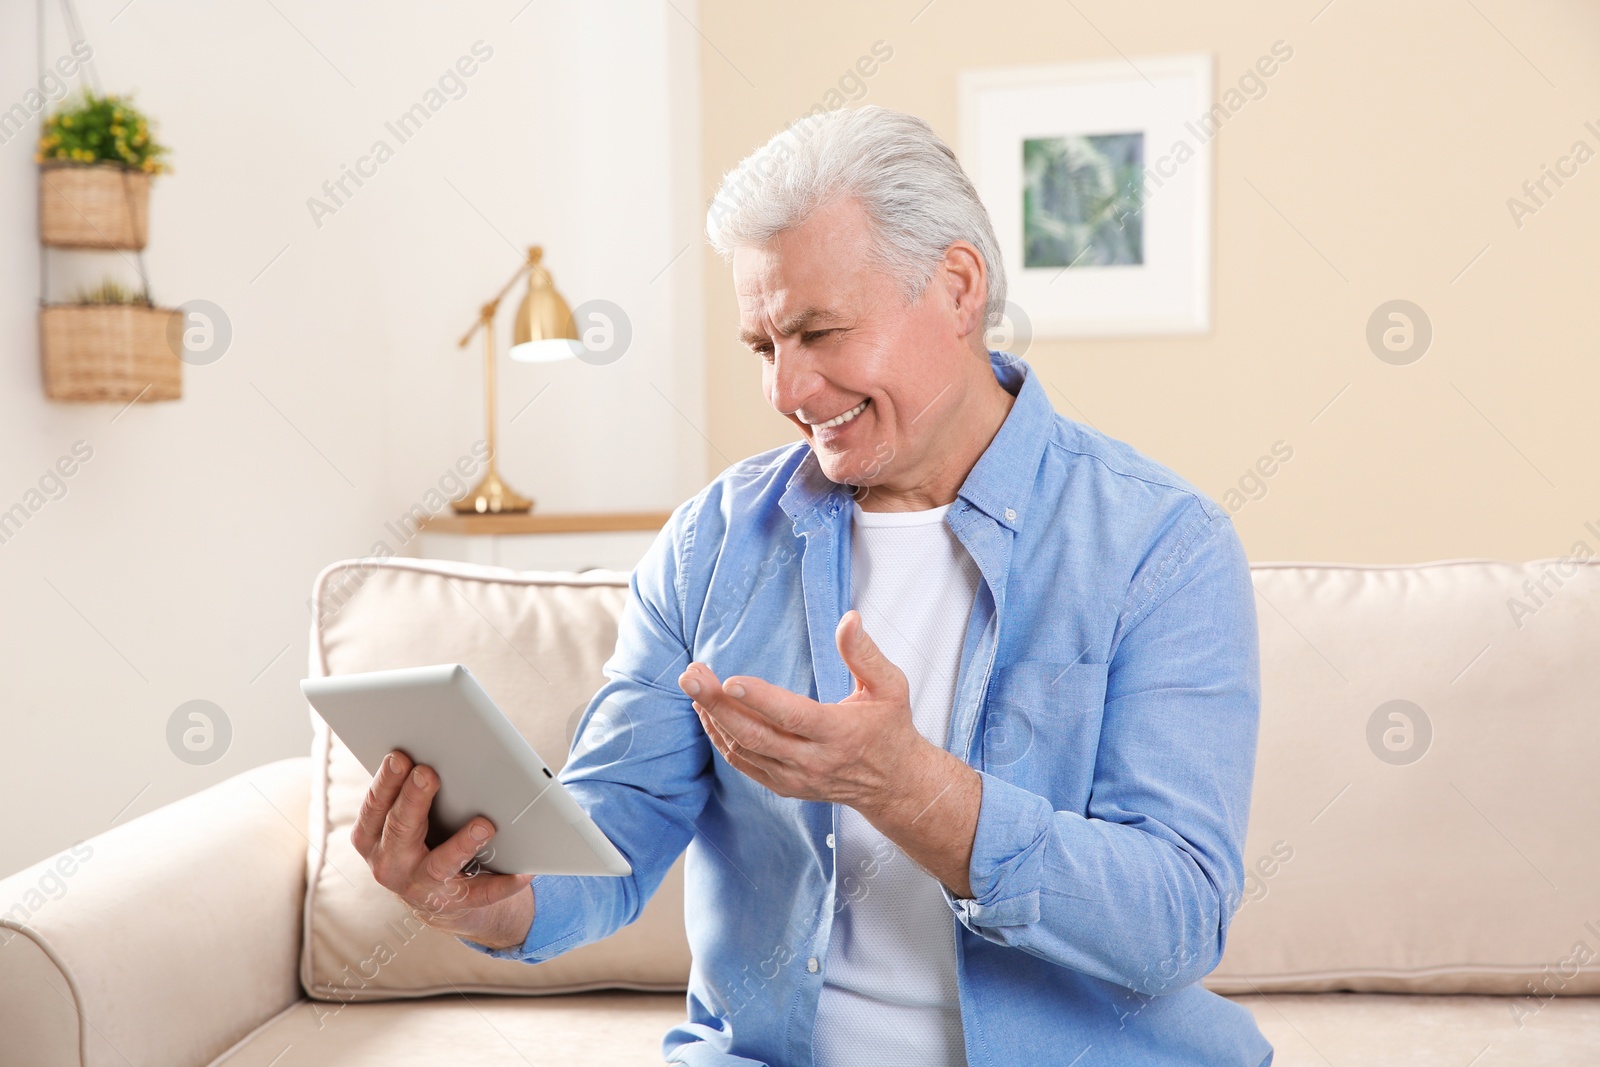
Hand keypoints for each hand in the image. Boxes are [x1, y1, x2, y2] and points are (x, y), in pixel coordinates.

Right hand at [351, 750, 535, 950]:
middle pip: (400, 830)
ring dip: (462, 844)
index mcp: (372, 837)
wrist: (435, 899)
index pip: (376, 806)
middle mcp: (390, 864)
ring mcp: (420, 887)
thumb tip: (429, 744)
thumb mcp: (405, 818)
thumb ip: (408, 790)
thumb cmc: (421, 840)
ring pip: (439, 864)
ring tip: (485, 825)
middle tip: (428, 773)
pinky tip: (524, 871)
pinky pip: (481, 893)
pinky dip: (503, 883)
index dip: (386, 782)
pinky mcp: (454, 903)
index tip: (399, 757)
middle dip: (414, 800)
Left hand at [678, 609, 930, 817]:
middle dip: (717, 705)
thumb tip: (848, 618)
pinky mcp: (784, 786)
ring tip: (693, 684)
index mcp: (839, 733)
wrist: (894, 784)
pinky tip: (707, 712)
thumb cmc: (890, 727)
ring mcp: (795, 778)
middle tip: (691, 676)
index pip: (792, 717)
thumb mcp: (890, 686)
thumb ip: (864, 654)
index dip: (760, 699)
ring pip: (743, 750)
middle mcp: (813, 760)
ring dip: (713, 717)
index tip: (729, 680)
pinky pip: (743, 763)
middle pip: (755, 735)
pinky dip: (720, 738)